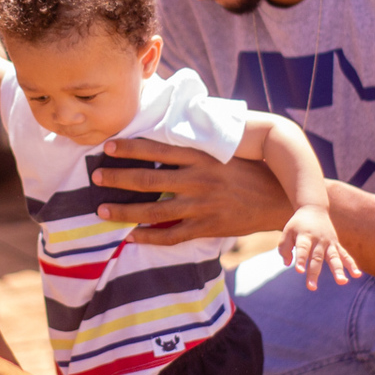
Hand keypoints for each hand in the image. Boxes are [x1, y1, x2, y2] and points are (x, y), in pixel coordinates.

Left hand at [91, 138, 294, 244]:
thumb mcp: (225, 152)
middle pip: (149, 179)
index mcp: (201, 156)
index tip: (108, 146)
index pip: (158, 149)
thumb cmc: (250, 171)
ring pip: (154, 210)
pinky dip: (149, 238)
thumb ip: (196, 148)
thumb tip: (167, 137)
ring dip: (125, 211)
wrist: (279, 199)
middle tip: (95, 177)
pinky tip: (131, 237)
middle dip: (118, 178)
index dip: (131, 148)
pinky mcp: (207, 227)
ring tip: (101, 210)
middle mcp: (199, 179)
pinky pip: (172, 236)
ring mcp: (202, 205)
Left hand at [278, 204, 360, 289]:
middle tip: (311, 287)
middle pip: (317, 258)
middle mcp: (318, 240)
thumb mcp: (287, 231)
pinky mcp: (336, 244)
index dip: (301, 259)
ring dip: (338, 270)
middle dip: (314, 273)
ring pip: (334, 258)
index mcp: (305, 236)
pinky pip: (345, 255)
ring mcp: (329, 242)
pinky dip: (351, 265)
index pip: (303, 249)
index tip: (299, 271)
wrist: (314, 208)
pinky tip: (357, 275)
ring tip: (342, 282)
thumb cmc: (298, 224)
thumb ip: (284, 247)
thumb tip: (287, 263)